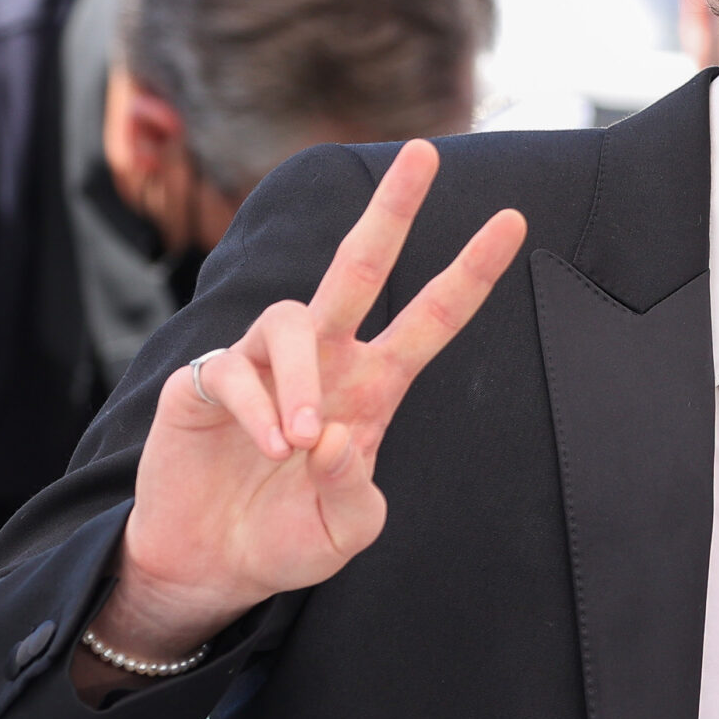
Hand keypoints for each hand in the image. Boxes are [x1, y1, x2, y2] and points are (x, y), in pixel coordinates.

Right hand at [95, 141, 525, 658]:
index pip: (431, 318)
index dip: (470, 273)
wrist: (211, 564)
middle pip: (361, 265)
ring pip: (294, 319)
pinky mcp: (205, 380)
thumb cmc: (288, 537)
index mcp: (375, 386)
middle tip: (425, 153)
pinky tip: (267, 448)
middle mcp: (325, 359)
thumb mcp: (344, 532)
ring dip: (303, 380)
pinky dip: (255, 409)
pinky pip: (233, 369)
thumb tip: (342, 438)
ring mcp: (264, 363)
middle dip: (394, 209)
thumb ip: (355, 493)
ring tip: (302, 441)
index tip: (513, 222)